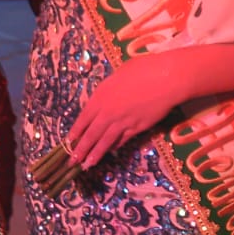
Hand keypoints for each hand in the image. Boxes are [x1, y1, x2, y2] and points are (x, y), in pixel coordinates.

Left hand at [65, 52, 189, 168]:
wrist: (165, 79)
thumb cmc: (142, 69)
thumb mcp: (118, 75)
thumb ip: (108, 90)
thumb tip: (104, 97)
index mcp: (101, 97)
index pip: (83, 119)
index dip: (75, 132)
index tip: (68, 142)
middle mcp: (108, 112)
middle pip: (91, 134)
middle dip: (80, 149)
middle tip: (72, 161)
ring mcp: (122, 122)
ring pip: (105, 141)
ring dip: (95, 154)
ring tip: (87, 165)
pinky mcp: (137, 128)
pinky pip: (122, 139)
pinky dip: (115, 146)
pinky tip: (111, 151)